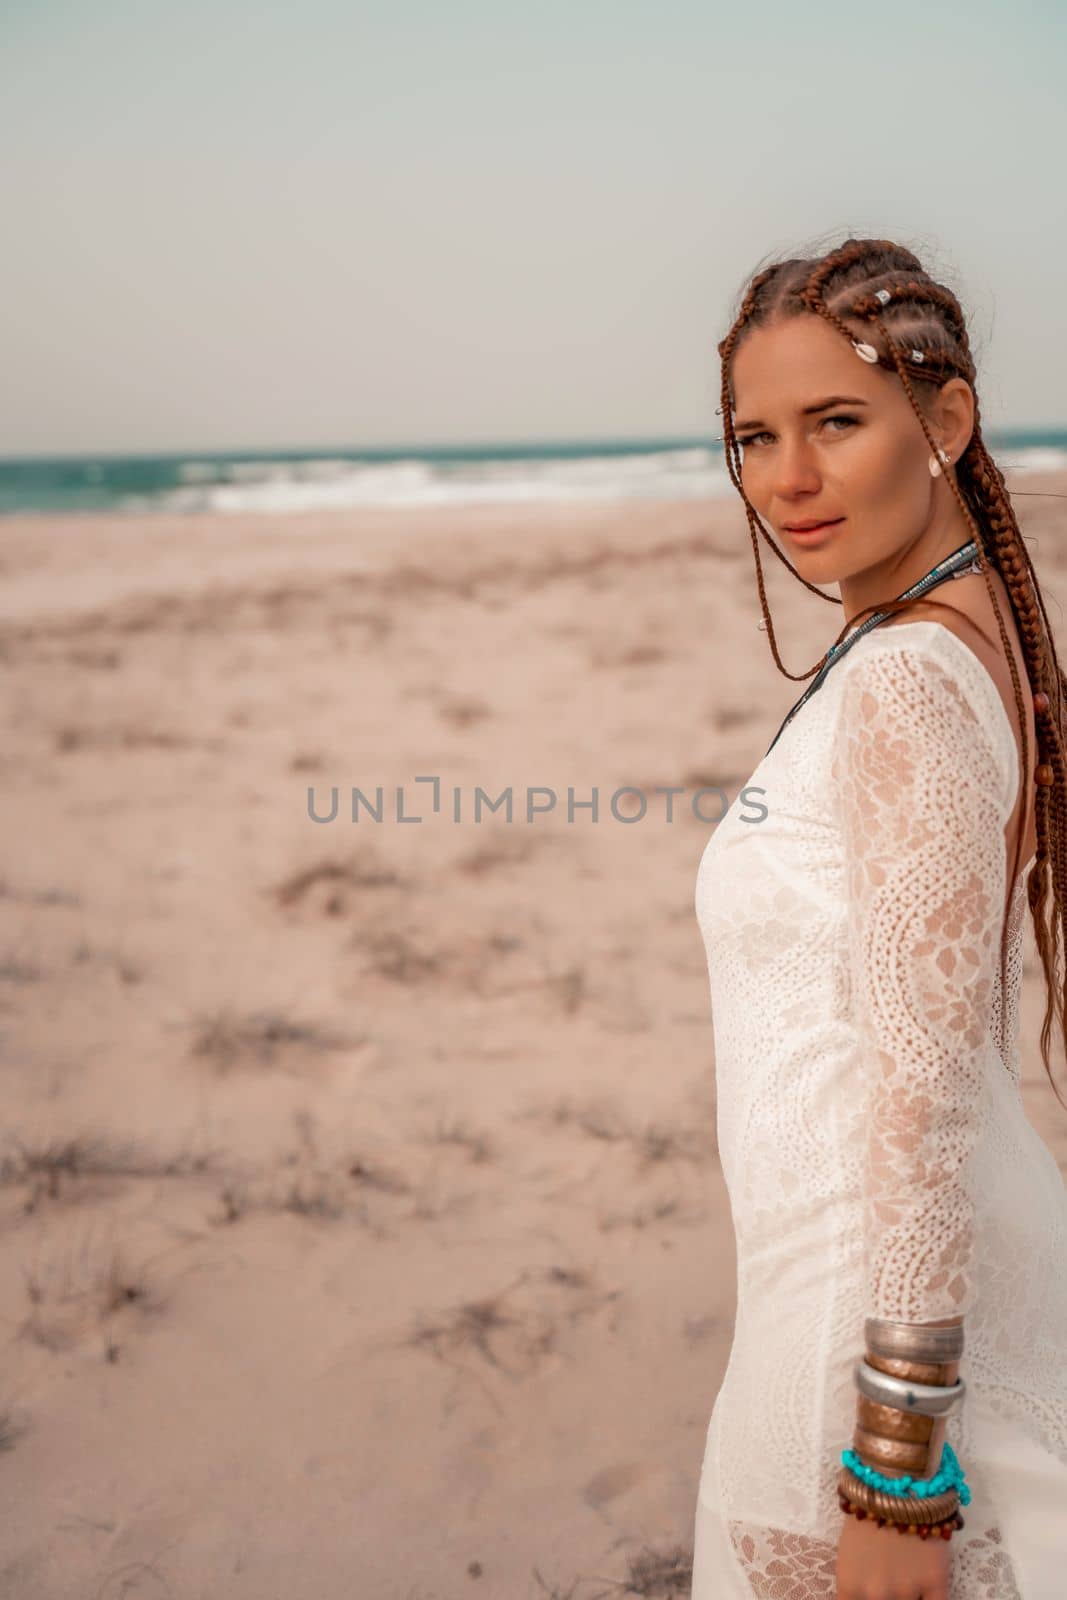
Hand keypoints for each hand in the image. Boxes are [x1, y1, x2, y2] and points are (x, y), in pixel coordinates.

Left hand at [835, 1511, 950, 1599]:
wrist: (896, 1479)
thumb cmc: (867, 1509)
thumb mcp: (849, 1551)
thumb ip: (857, 1585)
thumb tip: (866, 1598)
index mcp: (850, 1585)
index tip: (870, 1595)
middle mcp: (876, 1595)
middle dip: (887, 1598)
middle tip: (891, 1583)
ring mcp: (907, 1591)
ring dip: (908, 1597)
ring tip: (907, 1578)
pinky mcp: (936, 1583)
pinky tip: (929, 1595)